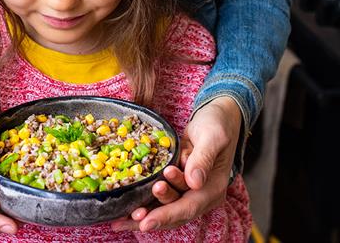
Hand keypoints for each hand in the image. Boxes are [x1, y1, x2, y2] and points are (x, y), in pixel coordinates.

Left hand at [111, 96, 241, 230]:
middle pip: (175, 213)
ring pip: (165, 208)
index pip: (188, 207)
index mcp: (213, 188)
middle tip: (132, 214)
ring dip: (145, 213)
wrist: (217, 117)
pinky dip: (144, 203)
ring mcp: (188, 191)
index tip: (146, 223)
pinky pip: (159, 197)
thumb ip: (203, 158)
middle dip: (152, 216)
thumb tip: (194, 182)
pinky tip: (125, 210)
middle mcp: (201, 194)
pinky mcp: (177, 184)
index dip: (166, 215)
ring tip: (122, 217)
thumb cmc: (217, 125)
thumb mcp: (213, 137)